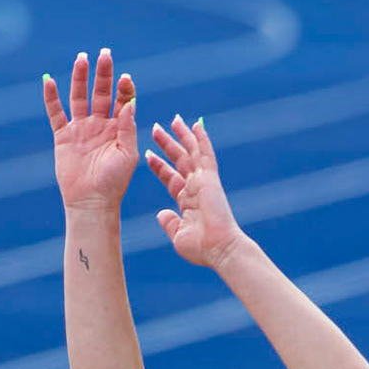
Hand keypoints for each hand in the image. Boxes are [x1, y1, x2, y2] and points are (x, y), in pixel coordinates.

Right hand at [44, 49, 137, 211]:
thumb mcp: (127, 155)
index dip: (123, 88)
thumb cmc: (114, 183)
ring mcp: (80, 129)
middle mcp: (99, 125)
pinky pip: (56, 114)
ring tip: (82, 58)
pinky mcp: (63, 137)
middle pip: (100, 92)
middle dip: (103, 73)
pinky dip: (51, 98)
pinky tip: (49, 81)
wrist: (91, 203)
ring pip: (79, 97)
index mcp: (117, 128)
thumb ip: (128, 128)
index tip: (125, 77)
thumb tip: (130, 103)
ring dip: (80, 77)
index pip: (121, 100)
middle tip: (105, 54)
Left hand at [147, 115, 243, 267]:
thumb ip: (169, 222)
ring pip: (191, 152)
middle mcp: (195, 188)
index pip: (170, 178)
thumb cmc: (201, 248)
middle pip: (179, 160)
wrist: (219, 249)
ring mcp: (203, 182)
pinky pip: (205, 154)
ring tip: (173, 119)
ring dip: (182, 135)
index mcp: (187, 201)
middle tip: (157, 128)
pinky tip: (197, 125)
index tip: (148, 154)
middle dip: (167, 144)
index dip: (159, 166)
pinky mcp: (210, 179)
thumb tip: (161, 213)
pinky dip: (202, 139)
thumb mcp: (178, 234)